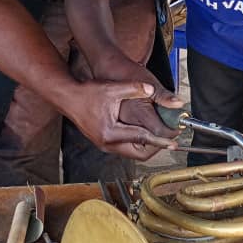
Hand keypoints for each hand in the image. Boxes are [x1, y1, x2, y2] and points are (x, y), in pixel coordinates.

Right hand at [64, 73, 183, 161]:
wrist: (69, 98)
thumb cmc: (87, 94)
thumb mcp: (113, 89)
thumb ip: (135, 88)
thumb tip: (151, 90)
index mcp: (111, 132)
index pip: (141, 138)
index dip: (160, 139)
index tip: (174, 141)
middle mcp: (108, 143)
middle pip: (139, 154)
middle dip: (156, 147)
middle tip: (170, 139)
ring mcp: (105, 145)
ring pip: (133, 152)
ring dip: (148, 146)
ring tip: (163, 136)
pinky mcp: (105, 142)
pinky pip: (126, 148)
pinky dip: (138, 143)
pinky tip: (147, 133)